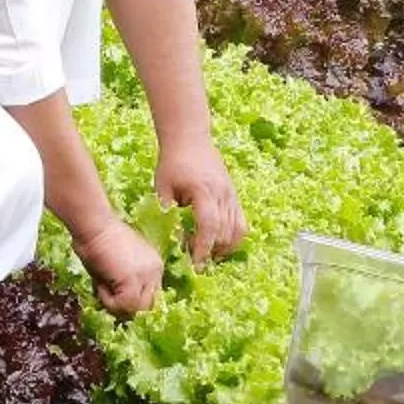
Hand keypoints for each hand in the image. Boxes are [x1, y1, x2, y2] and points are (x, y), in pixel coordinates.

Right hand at [73, 213, 164, 315]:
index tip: (116, 298)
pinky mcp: (134, 280)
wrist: (93, 225)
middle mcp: (157, 270)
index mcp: (155, 266)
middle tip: (109, 300)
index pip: (152, 298)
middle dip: (128, 308)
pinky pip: (124, 305)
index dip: (133, 303)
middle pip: (149, 307)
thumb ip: (125, 284)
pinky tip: (100, 285)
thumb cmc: (99, 240)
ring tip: (103, 288)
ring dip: (117, 306)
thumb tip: (120, 308)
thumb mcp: (118, 266)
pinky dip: (108, 302)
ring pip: (138, 310)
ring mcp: (148, 275)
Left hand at [152, 138, 246, 265]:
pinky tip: (219, 242)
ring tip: (208, 253)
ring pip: (237, 230)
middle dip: (212, 251)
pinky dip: (233, 236)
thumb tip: (168, 238)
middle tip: (195, 259)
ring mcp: (231, 195)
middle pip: (225, 232)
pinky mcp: (234, 195)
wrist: (190, 138)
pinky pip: (241, 222)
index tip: (196, 264)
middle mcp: (222, 194)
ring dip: (224, 246)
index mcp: (203, 191)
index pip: (209, 226)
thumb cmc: (173, 162)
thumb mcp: (162, 187)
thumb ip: (165, 212)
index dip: (203, 248)